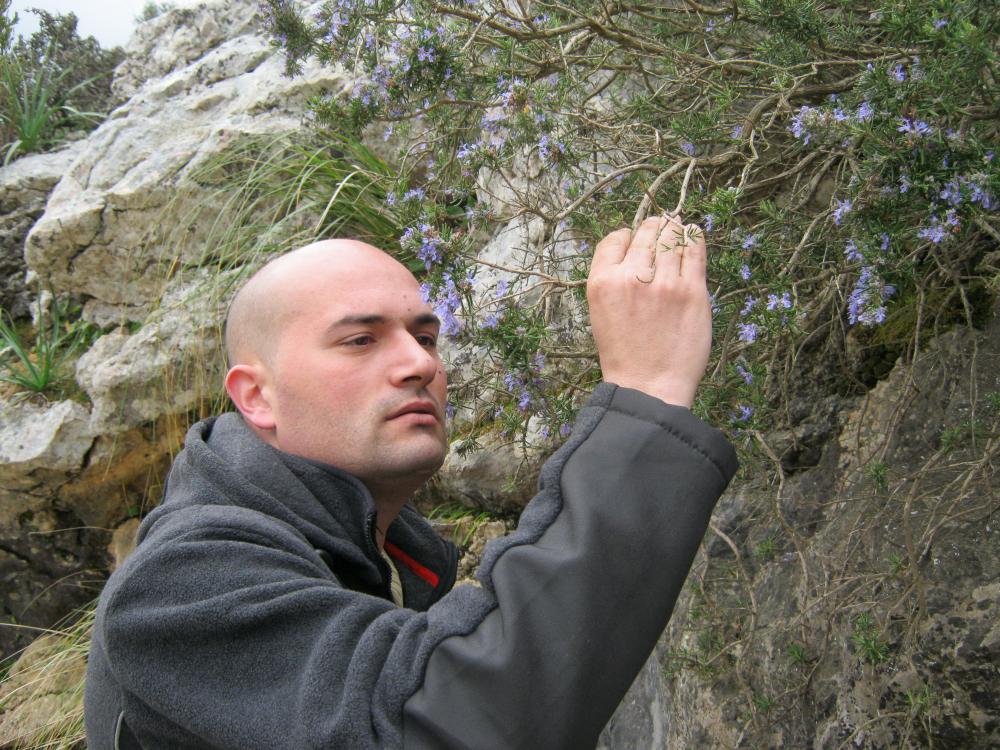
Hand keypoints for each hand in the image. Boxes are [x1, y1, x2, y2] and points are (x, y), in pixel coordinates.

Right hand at [586, 214, 711, 407]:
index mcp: (602, 283)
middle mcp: (631, 277)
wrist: (649, 388)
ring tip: (677, 227)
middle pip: (646, 232)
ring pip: (672, 237)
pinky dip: (694, 237)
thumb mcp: (600, 313)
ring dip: (675, 229)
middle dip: (654, 227)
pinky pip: (695, 250)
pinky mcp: (693, 291)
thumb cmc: (625, 355)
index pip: (615, 239)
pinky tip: (693, 233)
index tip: (634, 241)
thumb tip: (632, 249)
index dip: (626, 236)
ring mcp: (665, 283)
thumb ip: (612, 280)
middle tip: (660, 227)